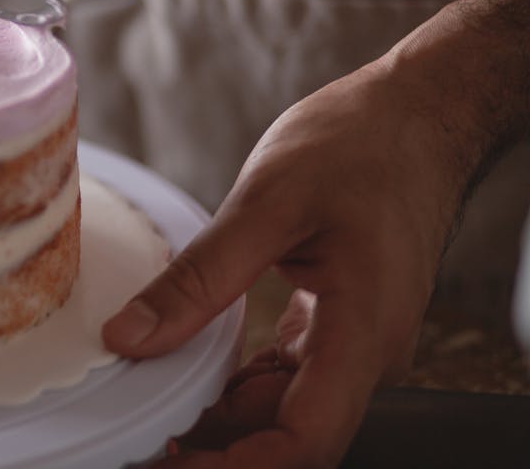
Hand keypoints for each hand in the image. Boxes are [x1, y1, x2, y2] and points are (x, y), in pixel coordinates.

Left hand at [103, 62, 465, 466]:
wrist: (413, 112)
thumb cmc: (361, 145)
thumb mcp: (267, 203)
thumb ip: (200, 277)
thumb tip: (130, 337)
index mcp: (363, 334)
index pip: (304, 443)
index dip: (234, 468)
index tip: (168, 462)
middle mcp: (364, 352)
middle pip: (286, 436)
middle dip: (213, 449)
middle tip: (138, 435)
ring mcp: (352, 339)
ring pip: (281, 408)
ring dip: (219, 418)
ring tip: (148, 406)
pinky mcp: (335, 320)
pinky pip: (283, 374)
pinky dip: (234, 381)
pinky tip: (188, 368)